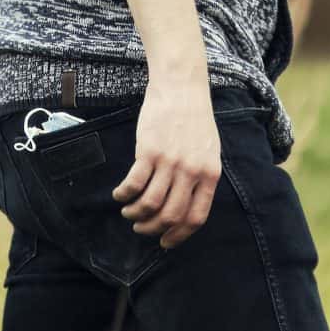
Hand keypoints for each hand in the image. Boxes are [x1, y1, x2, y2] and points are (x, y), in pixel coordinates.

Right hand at [115, 76, 219, 248]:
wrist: (182, 88)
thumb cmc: (195, 119)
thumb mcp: (210, 151)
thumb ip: (201, 177)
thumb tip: (186, 205)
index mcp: (210, 175)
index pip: (196, 217)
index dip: (179, 235)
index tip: (165, 242)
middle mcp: (192, 172)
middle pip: (171, 215)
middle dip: (153, 229)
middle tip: (141, 228)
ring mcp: (170, 162)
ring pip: (150, 204)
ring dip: (135, 214)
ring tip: (128, 213)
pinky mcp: (149, 151)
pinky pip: (134, 184)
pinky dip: (124, 195)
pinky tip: (119, 194)